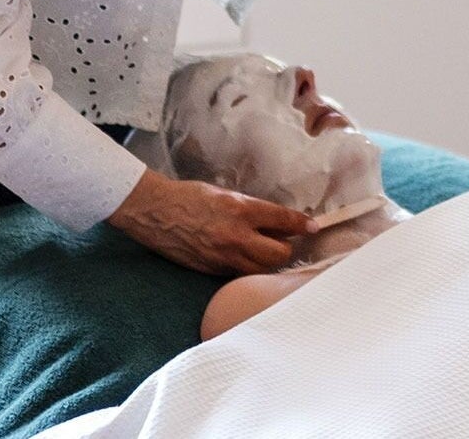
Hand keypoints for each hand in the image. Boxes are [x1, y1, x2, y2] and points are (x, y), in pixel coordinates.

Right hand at [108, 169, 314, 275]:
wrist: (154, 212)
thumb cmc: (190, 196)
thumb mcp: (226, 195)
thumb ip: (251, 209)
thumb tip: (275, 221)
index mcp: (241, 211)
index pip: (283, 220)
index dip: (302, 224)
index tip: (313, 227)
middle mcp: (236, 237)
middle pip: (279, 254)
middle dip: (287, 248)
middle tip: (285, 241)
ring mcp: (223, 257)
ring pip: (261, 269)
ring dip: (269, 261)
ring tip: (267, 251)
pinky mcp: (211, 270)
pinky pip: (239, 274)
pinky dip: (247, 267)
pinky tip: (245, 258)